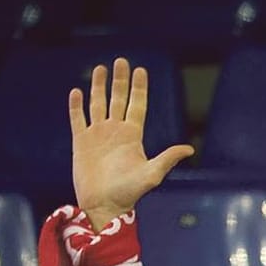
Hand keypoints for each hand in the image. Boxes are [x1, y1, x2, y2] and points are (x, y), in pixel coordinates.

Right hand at [70, 59, 194, 229]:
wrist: (104, 205)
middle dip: (120, 80)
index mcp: (133, 136)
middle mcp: (115, 131)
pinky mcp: (80, 142)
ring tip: (100, 68)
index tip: (141, 70)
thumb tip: (189, 149)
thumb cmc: (129, 192)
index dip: (139, 88)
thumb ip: (167, 158)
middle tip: (121, 61)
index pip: (137, 105)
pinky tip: (77, 92)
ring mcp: (97, 135)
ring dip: (98, 86)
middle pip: (118, 99)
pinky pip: (78, 119)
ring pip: (98, 104)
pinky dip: (77, 106)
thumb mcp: (151, 174)